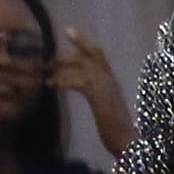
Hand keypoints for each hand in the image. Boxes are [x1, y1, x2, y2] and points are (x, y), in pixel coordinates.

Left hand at [53, 28, 132, 155]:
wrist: (128, 143)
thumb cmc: (117, 131)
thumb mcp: (106, 108)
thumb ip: (97, 95)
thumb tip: (85, 90)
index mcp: (111, 81)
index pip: (97, 54)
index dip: (83, 42)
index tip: (69, 31)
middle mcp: (110, 79)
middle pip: (88, 54)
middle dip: (66, 54)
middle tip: (47, 59)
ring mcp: (106, 86)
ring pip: (81, 66)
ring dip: (60, 69)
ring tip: (46, 77)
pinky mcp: (99, 96)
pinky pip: (78, 81)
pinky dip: (63, 81)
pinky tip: (52, 86)